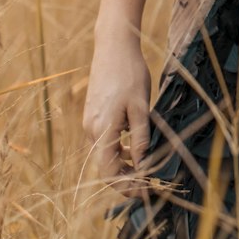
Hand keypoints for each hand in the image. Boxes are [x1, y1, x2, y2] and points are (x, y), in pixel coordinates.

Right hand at [82, 31, 151, 197]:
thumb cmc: (129, 74)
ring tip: (146, 167)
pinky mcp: (94, 114)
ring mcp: (90, 121)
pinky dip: (118, 148)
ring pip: (105, 153)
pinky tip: (135, 146)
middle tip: (149, 184)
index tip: (145, 193)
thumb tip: (144, 165)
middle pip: (106, 166)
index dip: (127, 186)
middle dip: (126, 178)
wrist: (113, 46)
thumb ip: (141, 138)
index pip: (110, 173)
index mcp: (101, 131)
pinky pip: (104, 140)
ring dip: (123, 164)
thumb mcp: (141, 107)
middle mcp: (91, 130)